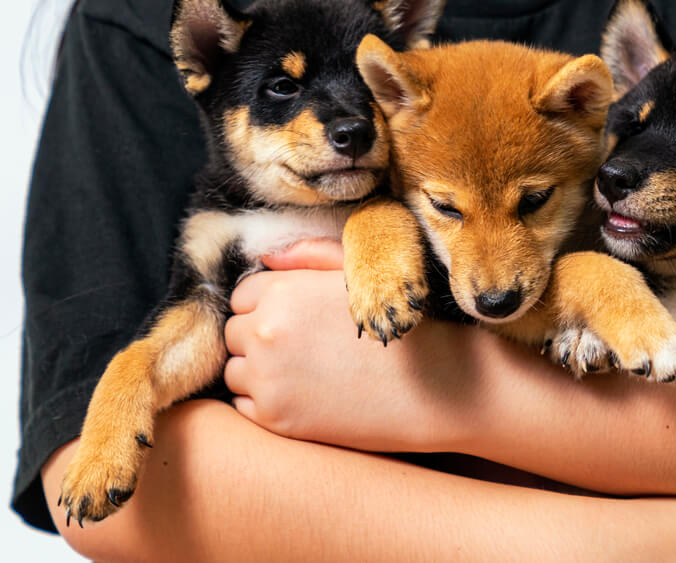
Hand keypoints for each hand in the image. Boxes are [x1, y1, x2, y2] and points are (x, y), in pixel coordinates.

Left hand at [223, 239, 477, 450]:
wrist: (441, 387)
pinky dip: (266, 403)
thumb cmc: (406, 322)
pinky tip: (307, 397)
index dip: (269, 305)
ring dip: (259, 372)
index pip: (242, 295)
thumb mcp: (361, 275)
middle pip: (233, 332)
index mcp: (283, 290)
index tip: (299, 320)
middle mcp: (266, 332)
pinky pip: (245, 407)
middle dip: (259, 338)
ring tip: (308, 374)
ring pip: (236, 371)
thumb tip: (265, 257)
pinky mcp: (276, 419)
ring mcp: (268, 379)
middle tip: (305, 349)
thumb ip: (309, 256)